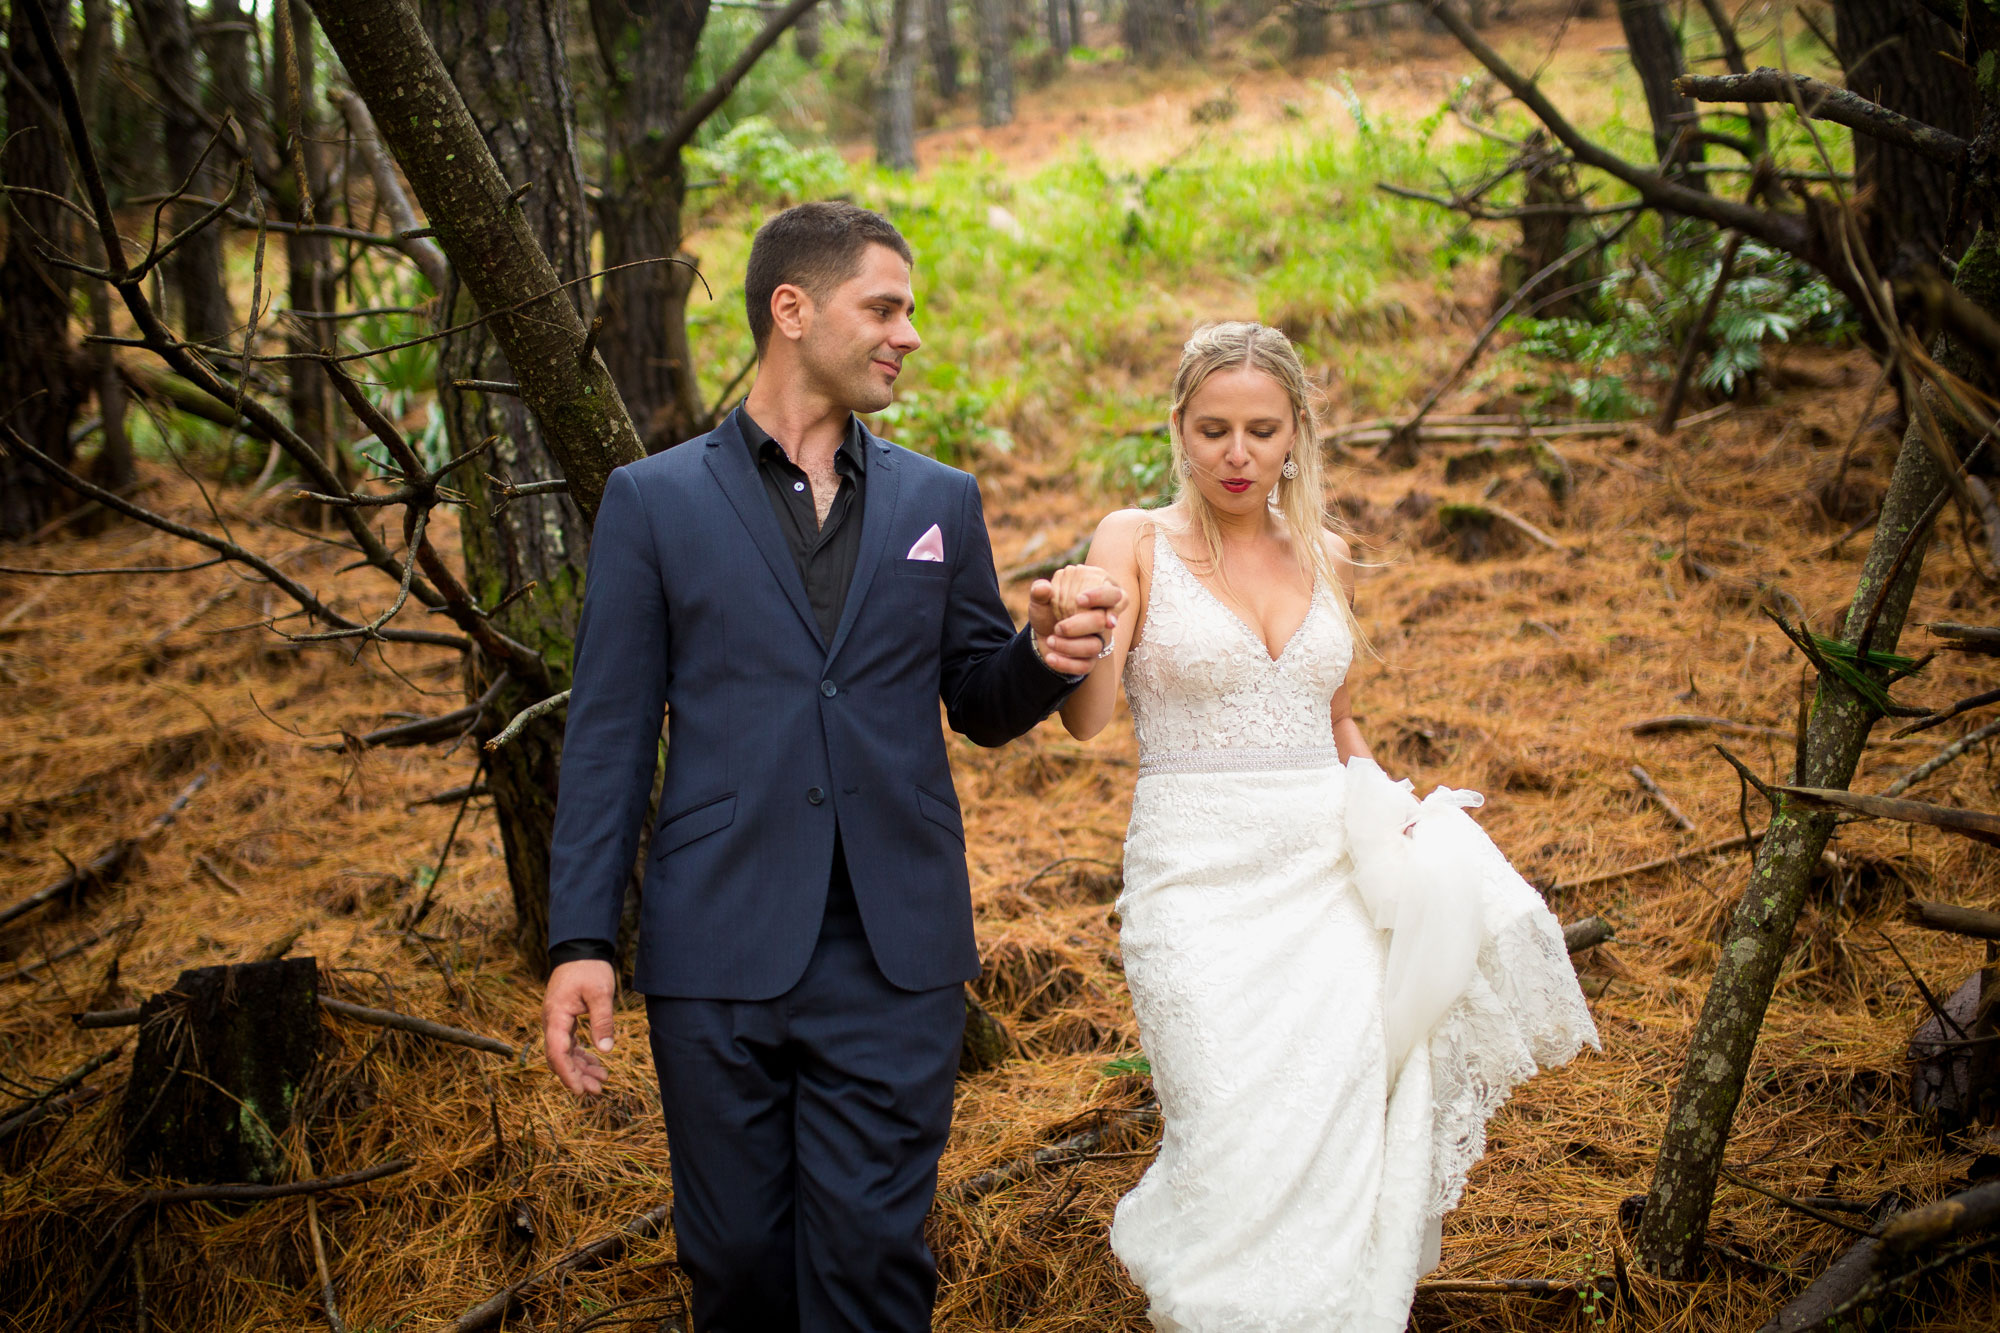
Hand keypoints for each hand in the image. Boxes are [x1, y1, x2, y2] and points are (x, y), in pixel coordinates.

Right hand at [542, 959, 616, 1096]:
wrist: (580, 949)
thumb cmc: (589, 968)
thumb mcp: (600, 993)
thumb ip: (602, 1021)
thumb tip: (605, 1050)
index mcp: (556, 1016)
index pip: (557, 1053)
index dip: (568, 1074)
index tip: (580, 1090)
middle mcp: (552, 1022)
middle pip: (560, 1057)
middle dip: (577, 1076)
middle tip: (597, 1090)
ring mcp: (557, 1021)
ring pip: (565, 1053)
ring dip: (581, 1067)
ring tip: (602, 1081)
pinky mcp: (564, 1020)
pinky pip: (570, 1044)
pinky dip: (582, 1055)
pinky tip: (596, 1064)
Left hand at [1029, 565, 1127, 674]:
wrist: (1044, 633)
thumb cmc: (1048, 609)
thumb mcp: (1041, 598)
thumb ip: (1039, 591)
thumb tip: (1043, 588)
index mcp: (1098, 596)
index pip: (1113, 595)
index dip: (1099, 597)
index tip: (1079, 600)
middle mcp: (1104, 617)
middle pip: (1102, 622)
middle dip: (1079, 625)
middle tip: (1058, 627)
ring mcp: (1099, 639)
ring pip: (1094, 647)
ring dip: (1069, 646)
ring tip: (1050, 640)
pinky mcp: (1090, 659)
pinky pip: (1085, 666)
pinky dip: (1066, 664)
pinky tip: (1051, 657)